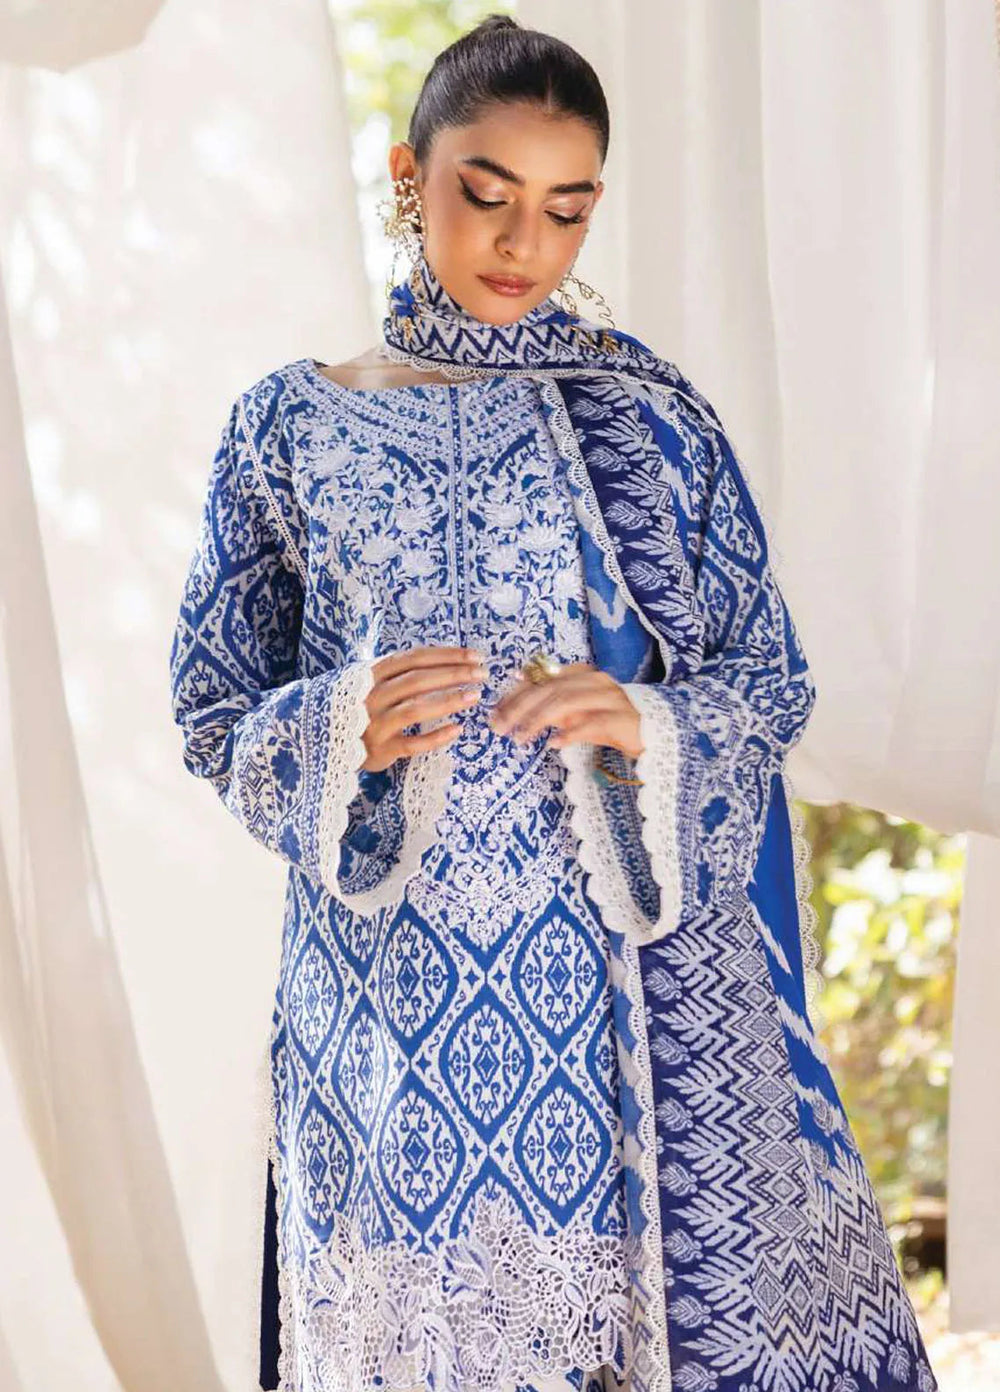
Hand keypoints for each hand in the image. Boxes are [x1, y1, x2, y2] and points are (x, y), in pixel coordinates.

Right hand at [360, 645, 486, 771]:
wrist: (327, 741)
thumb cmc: (358, 708)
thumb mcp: (370, 683)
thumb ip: (397, 671)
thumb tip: (445, 660)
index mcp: (371, 675)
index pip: (413, 658)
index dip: (446, 655)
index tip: (475, 656)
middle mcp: (371, 696)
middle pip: (417, 680)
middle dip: (453, 674)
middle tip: (482, 674)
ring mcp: (374, 724)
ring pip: (415, 710)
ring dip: (447, 701)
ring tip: (474, 696)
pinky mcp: (380, 750)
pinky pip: (412, 744)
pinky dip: (435, 737)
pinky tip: (457, 729)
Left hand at [488, 661, 644, 759]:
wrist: (658, 732)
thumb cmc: (613, 721)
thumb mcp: (579, 711)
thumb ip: (553, 703)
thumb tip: (518, 693)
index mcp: (582, 674)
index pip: (541, 678)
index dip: (515, 693)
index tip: (494, 710)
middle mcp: (594, 681)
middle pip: (549, 688)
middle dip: (519, 707)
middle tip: (498, 727)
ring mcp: (609, 698)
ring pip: (565, 701)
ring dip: (538, 720)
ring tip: (520, 738)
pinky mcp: (621, 718)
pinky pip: (591, 723)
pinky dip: (569, 733)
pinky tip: (552, 744)